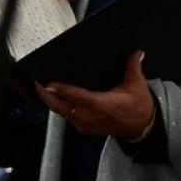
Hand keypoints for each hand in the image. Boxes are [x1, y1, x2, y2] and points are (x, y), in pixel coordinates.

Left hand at [38, 50, 155, 139]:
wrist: (142, 128)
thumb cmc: (139, 106)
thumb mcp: (137, 84)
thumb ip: (133, 66)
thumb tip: (136, 51)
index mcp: (98, 104)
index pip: (74, 96)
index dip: (59, 89)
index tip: (47, 82)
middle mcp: (87, 116)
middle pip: (60, 106)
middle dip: (47, 95)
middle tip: (38, 83)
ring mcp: (84, 124)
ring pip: (61, 112)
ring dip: (52, 102)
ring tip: (45, 89)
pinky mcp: (84, 128)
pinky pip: (67, 117)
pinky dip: (61, 107)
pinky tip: (59, 99)